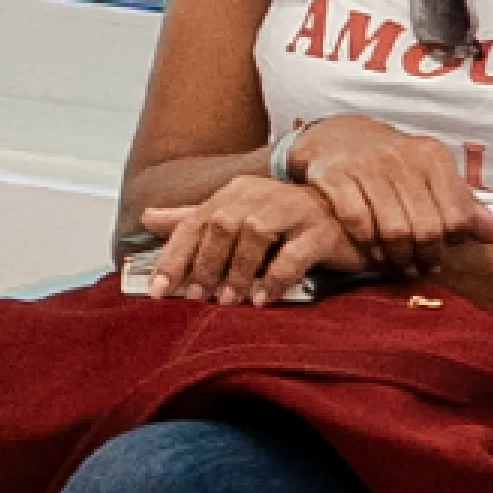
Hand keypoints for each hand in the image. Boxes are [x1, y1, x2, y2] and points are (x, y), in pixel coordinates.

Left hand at [129, 166, 354, 306]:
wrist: (345, 220)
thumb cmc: (286, 223)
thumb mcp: (236, 217)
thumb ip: (194, 218)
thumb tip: (148, 218)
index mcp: (236, 192)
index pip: (195, 220)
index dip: (174, 255)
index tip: (159, 289)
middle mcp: (261, 194)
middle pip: (222, 225)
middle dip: (205, 264)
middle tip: (198, 297)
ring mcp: (294, 210)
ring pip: (254, 235)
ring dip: (237, 272)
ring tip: (229, 300)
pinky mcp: (321, 231)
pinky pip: (293, 254)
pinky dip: (274, 278)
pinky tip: (262, 299)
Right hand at [287, 116, 491, 268]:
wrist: (342, 136)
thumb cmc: (398, 166)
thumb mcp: (436, 178)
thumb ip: (468, 207)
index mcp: (433, 157)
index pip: (457, 216)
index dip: (454, 241)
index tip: (446, 251)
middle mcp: (402, 158)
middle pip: (427, 227)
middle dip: (427, 255)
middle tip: (423, 268)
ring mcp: (367, 166)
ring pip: (393, 228)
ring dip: (399, 257)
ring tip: (402, 266)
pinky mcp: (336, 176)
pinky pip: (357, 221)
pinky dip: (369, 245)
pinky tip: (376, 255)